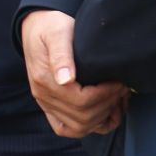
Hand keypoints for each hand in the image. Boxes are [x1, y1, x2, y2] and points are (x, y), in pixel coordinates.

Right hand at [21, 9, 128, 136]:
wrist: (34, 27)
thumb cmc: (50, 27)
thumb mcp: (57, 33)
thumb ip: (61, 55)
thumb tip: (65, 80)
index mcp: (44, 79)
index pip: (81, 101)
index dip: (105, 95)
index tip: (118, 82)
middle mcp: (42, 95)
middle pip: (83, 117)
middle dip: (108, 105)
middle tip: (121, 88)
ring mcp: (45, 103)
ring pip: (78, 127)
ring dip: (101, 118)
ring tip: (115, 100)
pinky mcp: (49, 106)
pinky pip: (68, 128)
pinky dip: (88, 126)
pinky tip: (102, 113)